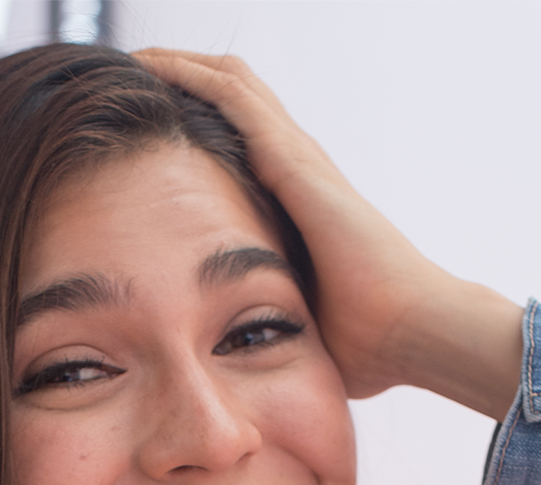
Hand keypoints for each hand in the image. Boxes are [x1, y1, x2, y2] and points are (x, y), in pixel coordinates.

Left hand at [133, 50, 523, 421]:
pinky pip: (233, 96)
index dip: (199, 124)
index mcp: (299, 203)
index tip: (147, 133)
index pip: (243, 143)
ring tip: (132, 58)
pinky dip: (189, 75)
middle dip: (182, 80)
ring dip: (180, 65)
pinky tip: (150, 67)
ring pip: (230, 82)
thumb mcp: (300, 329)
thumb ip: (273, 327)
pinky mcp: (294, 159)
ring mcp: (300, 157)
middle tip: (130, 77)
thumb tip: (242, 369)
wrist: (411, 330)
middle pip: (234, 97)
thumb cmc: (371, 345)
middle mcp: (300, 168)